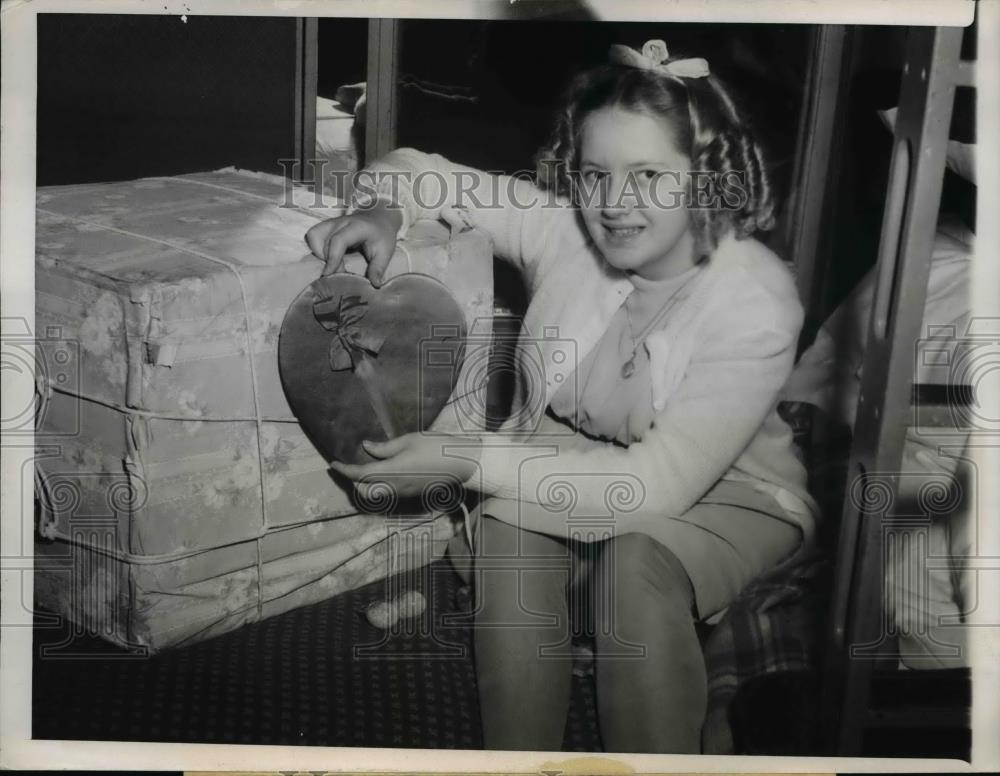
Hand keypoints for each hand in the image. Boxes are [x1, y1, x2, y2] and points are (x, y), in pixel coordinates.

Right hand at [304, 203, 402, 283]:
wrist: (379, 219)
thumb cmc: (382, 236)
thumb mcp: (385, 252)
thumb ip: (378, 268)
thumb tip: (375, 285)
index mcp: (357, 227)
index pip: (339, 240)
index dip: (333, 259)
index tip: (330, 275)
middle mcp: (342, 222)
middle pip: (324, 241)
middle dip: (329, 261)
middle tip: (340, 272)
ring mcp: (332, 222)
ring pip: (314, 236)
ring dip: (319, 253)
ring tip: (333, 263)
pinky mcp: (326, 225)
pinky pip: (313, 236)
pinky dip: (317, 248)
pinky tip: (329, 256)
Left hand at [330, 432, 481, 503]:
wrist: (462, 463)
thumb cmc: (436, 447)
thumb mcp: (409, 440)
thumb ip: (385, 447)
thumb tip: (366, 447)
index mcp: (391, 471)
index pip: (360, 474)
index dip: (344, 470)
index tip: (333, 463)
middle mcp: (395, 486)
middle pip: (365, 491)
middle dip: (354, 482)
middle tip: (350, 467)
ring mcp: (404, 492)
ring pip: (377, 494)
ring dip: (366, 484)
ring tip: (366, 468)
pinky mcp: (412, 493)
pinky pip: (389, 493)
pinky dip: (380, 485)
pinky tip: (385, 471)